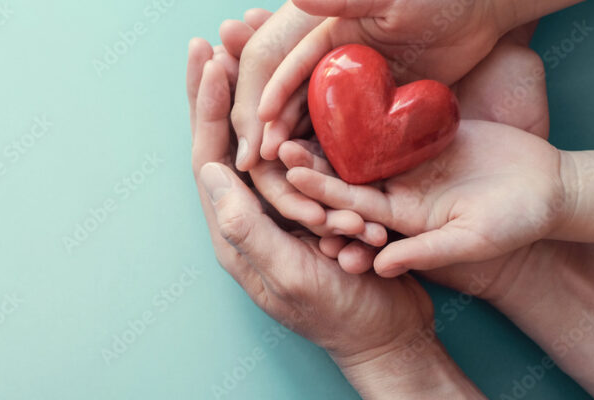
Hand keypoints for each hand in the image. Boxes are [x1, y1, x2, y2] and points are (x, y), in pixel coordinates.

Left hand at [187, 29, 482, 398]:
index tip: (210, 57)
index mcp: (235, 231)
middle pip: (227, 138)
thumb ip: (248, 231)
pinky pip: (295, 152)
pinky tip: (294, 84)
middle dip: (221, 88)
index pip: (209, 156)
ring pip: (260, 138)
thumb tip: (209, 175)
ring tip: (249, 49)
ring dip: (254, 93)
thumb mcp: (291, 277)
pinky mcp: (311, 204)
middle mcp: (250, 214)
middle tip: (221, 36)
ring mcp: (280, 207)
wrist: (386, 336)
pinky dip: (292, 116)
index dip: (208, 106)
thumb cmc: (340, 317)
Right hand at [235, 0, 507, 170]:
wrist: (481, 11)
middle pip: (293, 104)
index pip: (287, 67)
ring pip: (317, 128)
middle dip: (276, 130)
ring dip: (301, 153)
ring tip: (291, 176)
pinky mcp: (378, 115)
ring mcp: (354, 95)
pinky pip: (352, 143)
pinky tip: (330, 186)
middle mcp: (332, 68)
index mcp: (325, 37)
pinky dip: (338, 162)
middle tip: (262, 160)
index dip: (271, 93)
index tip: (259, 120)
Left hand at [288, 119, 565, 276]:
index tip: (290, 175)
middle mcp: (395, 193)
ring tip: (300, 117)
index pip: (349, 207)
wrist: (548, 191)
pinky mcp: (422, 138)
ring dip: (332, 136)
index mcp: (397, 221)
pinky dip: (367, 112)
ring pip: (361, 147)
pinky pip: (389, 123)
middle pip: (346, 175)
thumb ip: (425, 252)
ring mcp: (407, 164)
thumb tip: (382, 268)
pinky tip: (342, 96)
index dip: (320, 192)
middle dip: (313, 162)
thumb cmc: (515, 224)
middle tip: (279, 144)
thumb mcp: (471, 241)